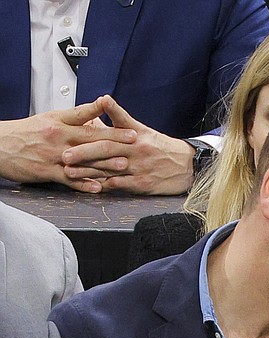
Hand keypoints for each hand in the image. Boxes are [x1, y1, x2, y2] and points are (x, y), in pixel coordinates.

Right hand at [0, 98, 136, 192]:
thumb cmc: (27, 132)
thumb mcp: (50, 118)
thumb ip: (74, 117)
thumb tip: (97, 110)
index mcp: (59, 123)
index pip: (87, 119)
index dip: (109, 122)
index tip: (128, 125)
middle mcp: (58, 138)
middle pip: (90, 139)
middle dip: (114, 141)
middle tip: (134, 142)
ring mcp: (54, 156)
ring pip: (83, 160)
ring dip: (105, 163)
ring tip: (123, 165)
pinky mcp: (47, 171)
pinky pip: (69, 179)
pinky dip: (84, 184)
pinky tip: (98, 187)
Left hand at [62, 95, 194, 194]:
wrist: (189, 165)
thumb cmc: (162, 147)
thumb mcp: (142, 129)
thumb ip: (120, 117)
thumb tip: (103, 100)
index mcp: (135, 136)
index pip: (109, 134)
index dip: (89, 135)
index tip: (70, 135)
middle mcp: (137, 151)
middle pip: (107, 152)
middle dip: (84, 154)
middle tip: (65, 157)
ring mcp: (140, 169)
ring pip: (111, 170)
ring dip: (89, 173)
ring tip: (71, 174)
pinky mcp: (144, 184)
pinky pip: (122, 186)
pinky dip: (107, 186)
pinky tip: (93, 187)